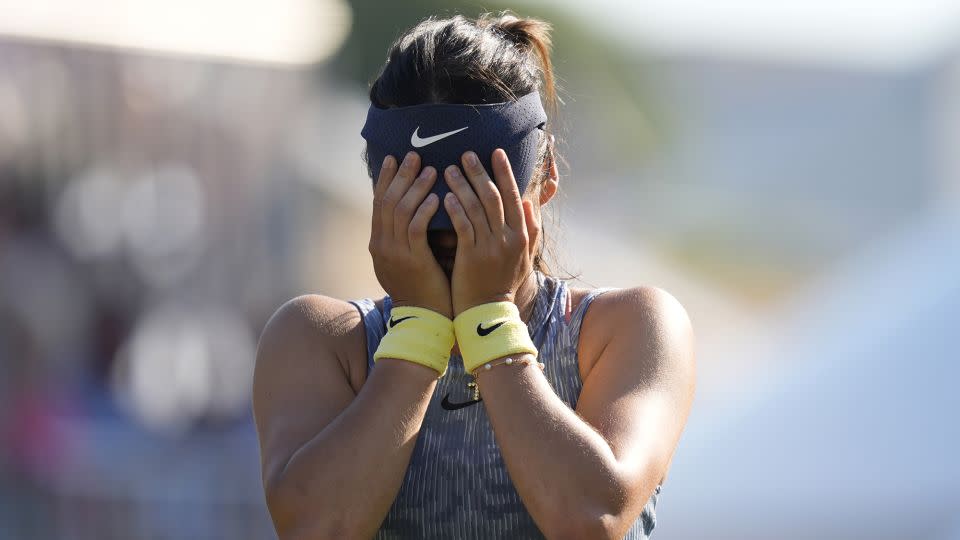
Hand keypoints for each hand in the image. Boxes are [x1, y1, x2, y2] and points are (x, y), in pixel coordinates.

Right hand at [369, 151, 452, 318]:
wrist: (424, 320)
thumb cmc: (423, 288)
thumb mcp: (408, 259)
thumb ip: (407, 236)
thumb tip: (416, 209)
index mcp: (379, 243)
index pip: (379, 203)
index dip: (386, 179)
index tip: (394, 158)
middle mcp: (382, 246)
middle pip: (387, 201)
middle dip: (400, 176)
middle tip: (413, 155)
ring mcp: (395, 254)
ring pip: (400, 211)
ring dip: (416, 188)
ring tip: (431, 169)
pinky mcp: (412, 261)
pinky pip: (416, 228)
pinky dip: (425, 210)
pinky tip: (438, 196)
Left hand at [443, 149, 537, 316]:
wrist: (488, 313)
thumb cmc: (503, 283)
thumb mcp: (524, 258)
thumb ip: (529, 230)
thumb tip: (529, 204)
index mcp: (522, 236)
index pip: (514, 196)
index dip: (505, 173)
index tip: (495, 152)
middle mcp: (508, 238)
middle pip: (494, 197)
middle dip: (480, 173)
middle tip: (466, 154)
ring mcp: (490, 247)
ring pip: (476, 208)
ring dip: (462, 186)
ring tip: (448, 169)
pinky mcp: (472, 256)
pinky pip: (463, 226)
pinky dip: (455, 209)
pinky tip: (444, 196)